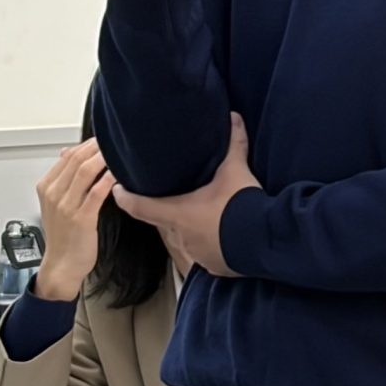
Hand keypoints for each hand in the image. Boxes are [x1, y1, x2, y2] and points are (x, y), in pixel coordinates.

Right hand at [31, 140, 113, 301]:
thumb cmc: (64, 235)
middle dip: (96, 147)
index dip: (87, 145)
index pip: (67, 156)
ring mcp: (66, 206)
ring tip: (118, 152)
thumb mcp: (56, 203)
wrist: (61, 264)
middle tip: (114, 141)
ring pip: (84, 172)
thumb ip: (64, 179)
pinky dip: (108, 180)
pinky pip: (95, 193)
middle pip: (75, 160)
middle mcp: (54, 194)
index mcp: (47, 187)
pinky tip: (118, 174)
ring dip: (103, 159)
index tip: (102, 139)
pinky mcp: (81, 218)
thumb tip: (69, 154)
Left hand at [113, 115, 256, 276]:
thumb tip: (234, 118)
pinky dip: (215, 247)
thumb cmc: (242, 207)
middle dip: (172, 213)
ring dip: (196, 231)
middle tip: (181, 199)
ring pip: (189, 241)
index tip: (118, 190)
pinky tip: (227, 238)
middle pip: (167, 222)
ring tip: (210, 219)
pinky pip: (210, 256)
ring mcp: (199, 255)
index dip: (125, 197)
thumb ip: (232, 145)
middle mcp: (182, 237)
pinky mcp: (216, 267)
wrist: (266, 240)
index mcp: (177, 213)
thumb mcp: (236, 171)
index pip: (138, 206)